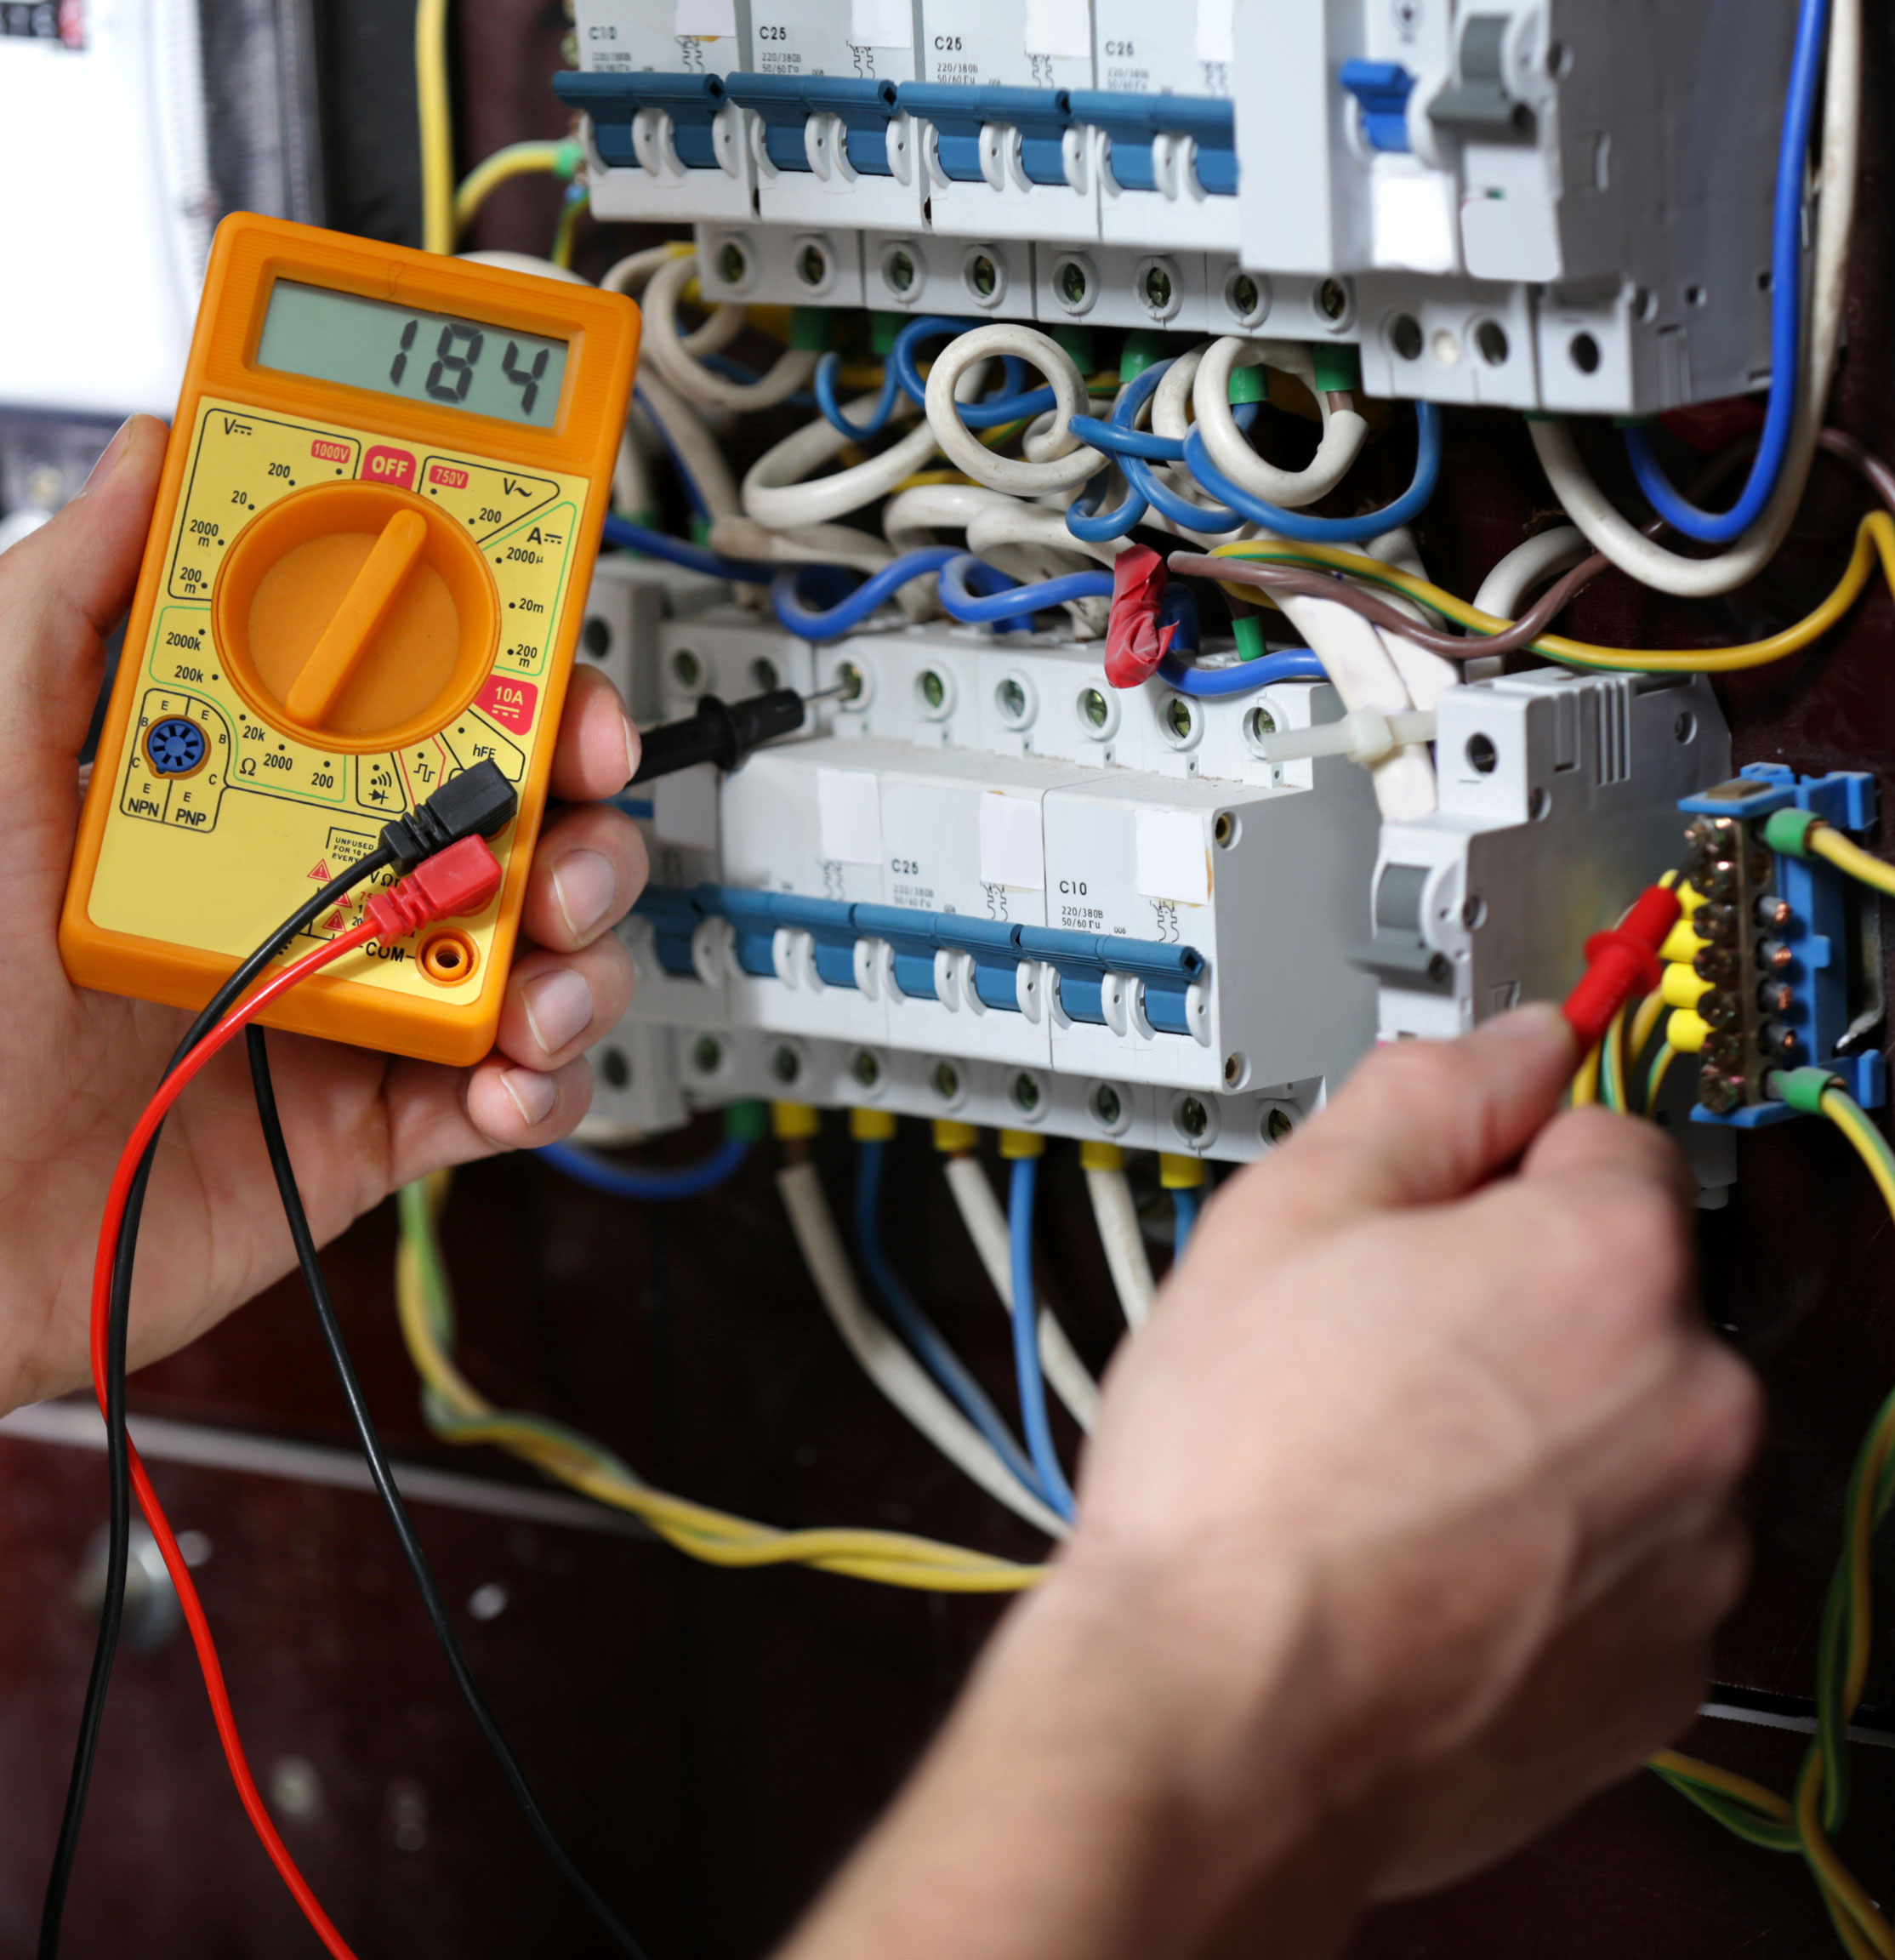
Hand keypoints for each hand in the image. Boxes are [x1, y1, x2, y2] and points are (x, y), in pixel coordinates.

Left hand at [0, 416, 647, 1408]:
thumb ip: (68, 603)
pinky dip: (546, 1079)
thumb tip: (151, 458)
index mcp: (264, 787)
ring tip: (539, 966)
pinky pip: (519, 1086)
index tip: (548, 657)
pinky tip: (503, 1071)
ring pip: (550, 943)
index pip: (423, 693)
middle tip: (579, 799)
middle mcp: (334, 881)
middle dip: (585, 798)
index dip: (512, 662)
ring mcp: (372, 996)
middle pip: (521, 810)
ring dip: (586, 941)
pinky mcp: (395, 1116)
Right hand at [781, 1008, 1761, 1959]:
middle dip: (1516, 1299)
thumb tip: (1510, 1043)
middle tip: (1374, 1346)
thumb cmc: (1237, 1480)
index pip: (1605, 1139)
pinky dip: (1549, 1550)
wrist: (1221, 1717)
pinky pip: (1621, 1559)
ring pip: (1623, 1429)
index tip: (1432, 1214)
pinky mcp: (1661, 1671)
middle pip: (1621, 1293)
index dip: (1495, 1163)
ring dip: (1538, 1428)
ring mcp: (1689, 1553)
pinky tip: (1425, 1555)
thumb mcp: (1287, 1214)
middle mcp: (1691, 1405)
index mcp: (1608, 1264)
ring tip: (1386, 1464)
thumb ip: (1421, 1097)